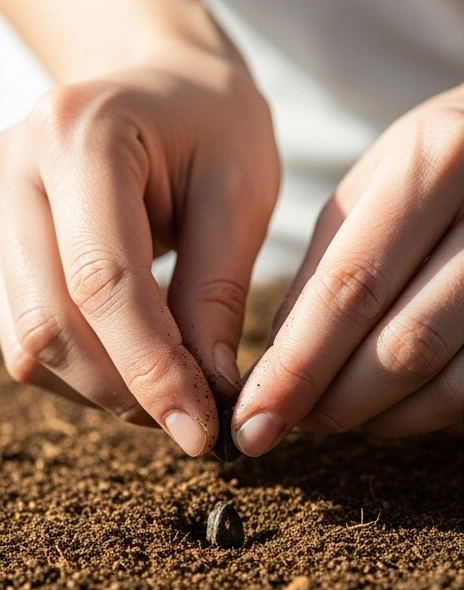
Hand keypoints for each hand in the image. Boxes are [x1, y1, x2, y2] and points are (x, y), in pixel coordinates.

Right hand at [0, 40, 279, 455]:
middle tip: (196, 422)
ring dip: (102, 389)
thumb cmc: (218, 130)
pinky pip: (24, 333)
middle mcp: (15, 168)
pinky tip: (142, 371)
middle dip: (124, 389)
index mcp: (83, 138)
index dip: (150, 366)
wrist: (172, 88)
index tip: (200, 428)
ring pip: (26, 339)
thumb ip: (219, 291)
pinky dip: (83, 371)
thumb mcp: (242, 194)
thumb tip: (207, 391)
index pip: (104, 279)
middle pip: (49, 319)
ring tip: (177, 397)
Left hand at [232, 85, 463, 455]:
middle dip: (329, 398)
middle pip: (400, 340)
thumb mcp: (370, 188)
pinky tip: (382, 410)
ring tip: (324, 415)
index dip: (297, 364)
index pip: (350, 287)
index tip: (251, 418)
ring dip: (371, 412)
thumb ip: (323, 270)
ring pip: (438, 372)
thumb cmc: (432, 168)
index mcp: (430, 166)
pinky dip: (416, 414)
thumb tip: (277, 367)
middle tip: (278, 425)